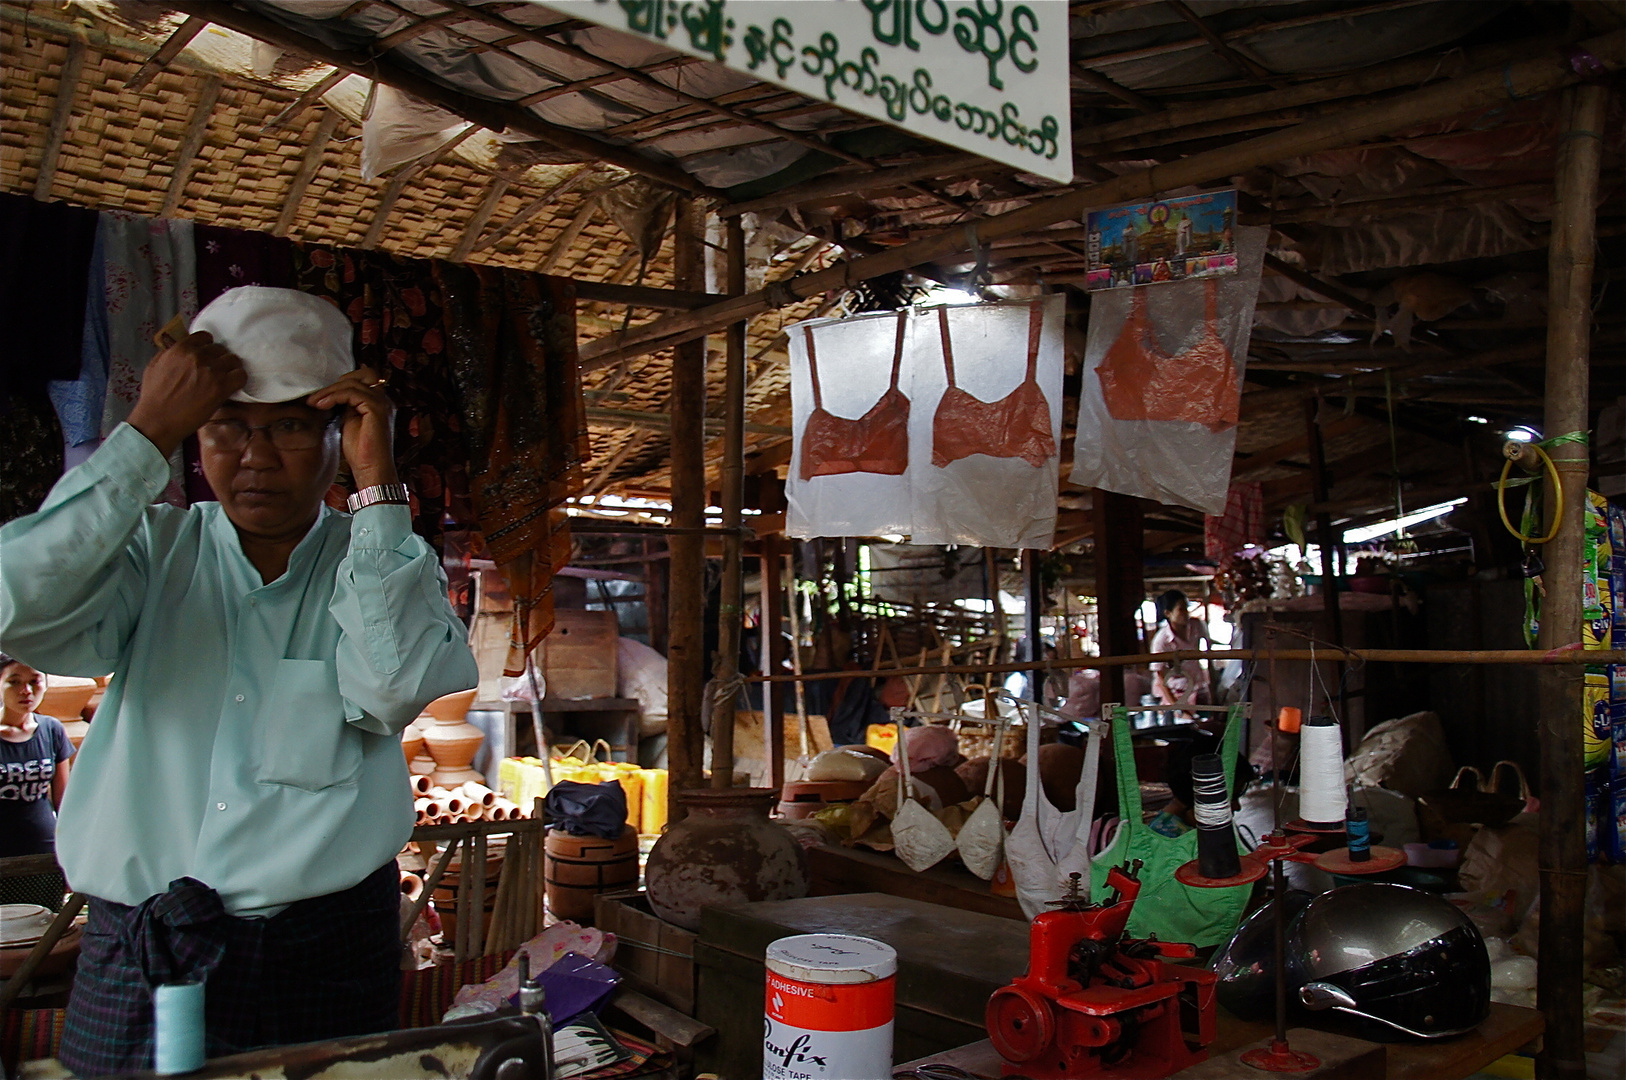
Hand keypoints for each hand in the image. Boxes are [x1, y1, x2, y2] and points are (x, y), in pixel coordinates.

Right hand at [126, 332, 245, 457]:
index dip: (207, 346)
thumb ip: (170, 353)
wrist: (158, 420)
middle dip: (219, 359)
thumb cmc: (154, 396)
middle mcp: (197, 357)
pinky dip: (239, 380)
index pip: (205, 337)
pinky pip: (241, 375)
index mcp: (180, 349)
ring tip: (225, 378)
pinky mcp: (221, 387)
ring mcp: (211, 371)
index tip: (208, 355)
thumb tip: (182, 347)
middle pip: (220, 349)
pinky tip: (232, 386)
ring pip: (233, 360)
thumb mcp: (155, 365)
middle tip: (216, 370)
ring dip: (230, 368)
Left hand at [307, 366, 397, 488]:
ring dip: (330, 391)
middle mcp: (384, 400)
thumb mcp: (349, 422)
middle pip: (363, 373)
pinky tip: (321, 406)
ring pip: (353, 383)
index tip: (321, 397)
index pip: (363, 379)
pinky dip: (334, 396)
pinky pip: (352, 392)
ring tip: (314, 402)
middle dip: (339, 382)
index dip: (342, 384)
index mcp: (379, 403)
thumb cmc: (360, 452)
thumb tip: (330, 394)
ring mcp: (382, 404)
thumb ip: (346, 406)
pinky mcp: (377, 409)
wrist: (371, 470)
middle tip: (318, 397)